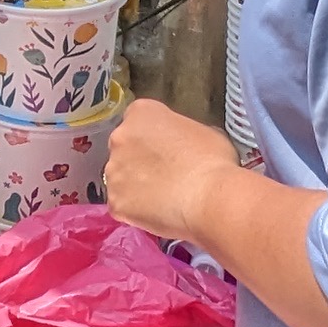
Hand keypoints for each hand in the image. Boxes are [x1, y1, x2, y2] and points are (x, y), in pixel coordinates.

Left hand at [106, 98, 236, 243]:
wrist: (209, 198)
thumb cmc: (214, 160)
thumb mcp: (204, 131)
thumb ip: (182, 132)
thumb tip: (182, 145)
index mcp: (140, 113)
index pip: (139, 119)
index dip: (154, 136)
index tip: (167, 150)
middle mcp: (120, 137)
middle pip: (124, 147)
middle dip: (139, 159)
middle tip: (164, 175)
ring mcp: (113, 170)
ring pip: (120, 177)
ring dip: (135, 185)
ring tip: (162, 198)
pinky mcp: (114, 201)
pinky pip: (122, 204)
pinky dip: (135, 210)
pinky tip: (156, 214)